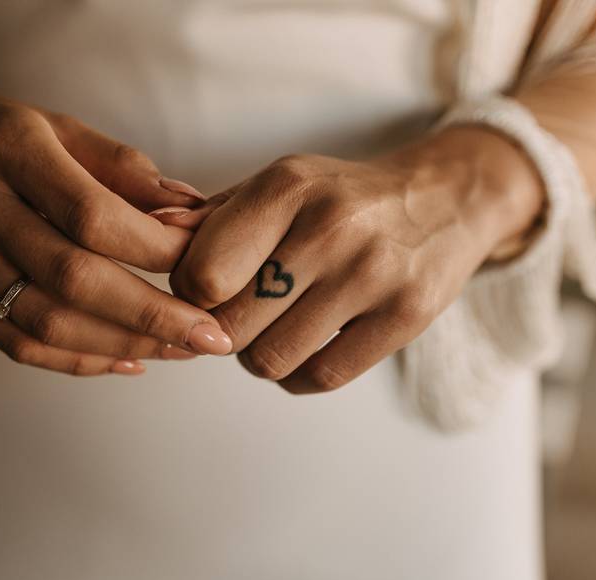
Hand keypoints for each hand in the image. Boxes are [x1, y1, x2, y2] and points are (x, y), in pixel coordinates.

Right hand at [0, 87, 231, 374]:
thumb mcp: (57, 125)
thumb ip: (123, 168)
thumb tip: (192, 210)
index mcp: (5, 147)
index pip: (90, 214)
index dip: (154, 246)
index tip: (205, 264)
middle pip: (71, 278)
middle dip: (152, 314)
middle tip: (212, 337)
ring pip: (46, 322)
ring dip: (123, 344)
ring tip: (181, 350)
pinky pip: (17, 343)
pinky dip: (79, 360)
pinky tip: (129, 360)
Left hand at [168, 127, 541, 391]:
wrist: (445, 199)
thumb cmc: (341, 197)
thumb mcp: (280, 184)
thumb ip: (211, 217)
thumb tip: (150, 236)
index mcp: (287, 188)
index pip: (201, 274)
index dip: (187, 294)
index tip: (202, 289)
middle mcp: (330, 228)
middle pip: (230, 325)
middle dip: (219, 329)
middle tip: (237, 313)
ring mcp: (372, 275)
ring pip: (270, 359)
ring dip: (257, 356)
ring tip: (272, 328)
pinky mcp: (405, 317)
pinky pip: (320, 378)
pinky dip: (298, 375)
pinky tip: (304, 347)